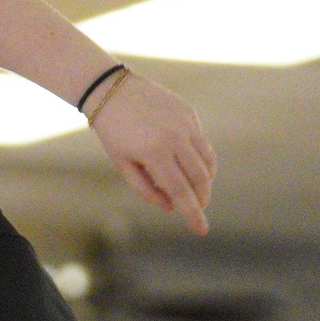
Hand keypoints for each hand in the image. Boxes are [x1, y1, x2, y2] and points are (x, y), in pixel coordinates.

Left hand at [88, 70, 214, 234]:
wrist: (112, 90)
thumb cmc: (113, 132)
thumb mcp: (122, 164)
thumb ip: (146, 189)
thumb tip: (171, 207)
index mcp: (154, 154)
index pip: (180, 191)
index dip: (193, 213)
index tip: (202, 230)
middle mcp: (175, 138)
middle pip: (200, 178)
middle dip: (201, 198)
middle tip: (197, 208)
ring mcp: (185, 124)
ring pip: (207, 161)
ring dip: (206, 180)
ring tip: (196, 190)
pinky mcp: (189, 113)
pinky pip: (202, 142)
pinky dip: (202, 159)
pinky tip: (190, 165)